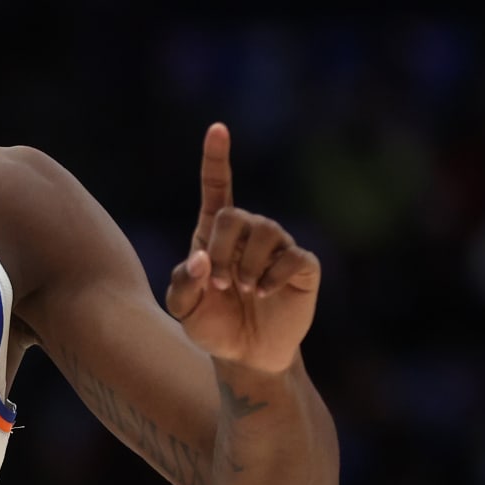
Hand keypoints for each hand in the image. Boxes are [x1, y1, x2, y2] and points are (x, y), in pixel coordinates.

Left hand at [165, 124, 320, 374]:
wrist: (245, 355)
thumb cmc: (211, 325)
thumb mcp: (184, 309)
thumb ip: (182, 283)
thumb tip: (199, 259)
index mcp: (214, 233)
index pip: (217, 186)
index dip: (217, 158)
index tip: (218, 128)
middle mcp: (248, 232)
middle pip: (235, 215)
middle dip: (221, 249)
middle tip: (218, 283)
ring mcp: (278, 246)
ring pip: (266, 232)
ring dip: (248, 266)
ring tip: (245, 290)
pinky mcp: (302, 266)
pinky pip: (293, 257)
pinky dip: (274, 276)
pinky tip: (265, 292)